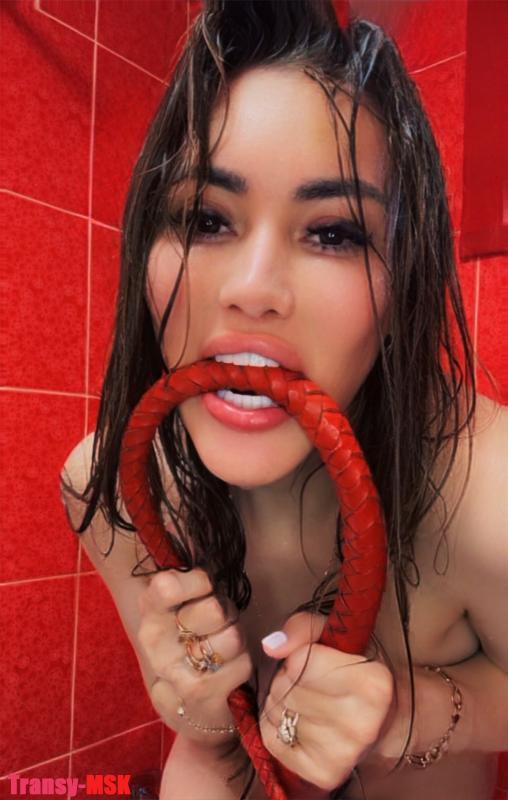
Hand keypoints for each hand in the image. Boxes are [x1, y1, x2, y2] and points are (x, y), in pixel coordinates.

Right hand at [137, 568, 252, 742]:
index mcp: (150, 610)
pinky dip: (244, 664)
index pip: (166, 585)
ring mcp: (175, 671)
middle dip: (227, 613)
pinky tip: (229, 672)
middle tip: (219, 624)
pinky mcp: (199, 695)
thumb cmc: (194, 641)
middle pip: (214, 609)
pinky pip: (242, 663)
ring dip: (237, 640)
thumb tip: (186, 529)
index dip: (198, 582)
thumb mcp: (187, 604)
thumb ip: (187, 575)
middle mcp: (154, 641)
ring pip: (232, 637)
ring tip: (225, 648)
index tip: (206, 588)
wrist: (192, 708)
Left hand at [259, 612, 393, 791]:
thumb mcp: (337, 638)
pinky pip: (272, 739)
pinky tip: (297, 721)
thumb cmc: (356, 672)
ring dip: (279, 701)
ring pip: (276, 713)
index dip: (297, 656)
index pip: (300, 662)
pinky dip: (275, 726)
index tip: (312, 661)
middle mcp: (361, 724)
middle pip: (286, 689)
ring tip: (303, 700)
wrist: (383, 721)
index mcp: (373, 685)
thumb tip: (271, 646)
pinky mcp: (322, 774)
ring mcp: (342, 754)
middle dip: (285, 678)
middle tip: (306, 681)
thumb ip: (302, 629)